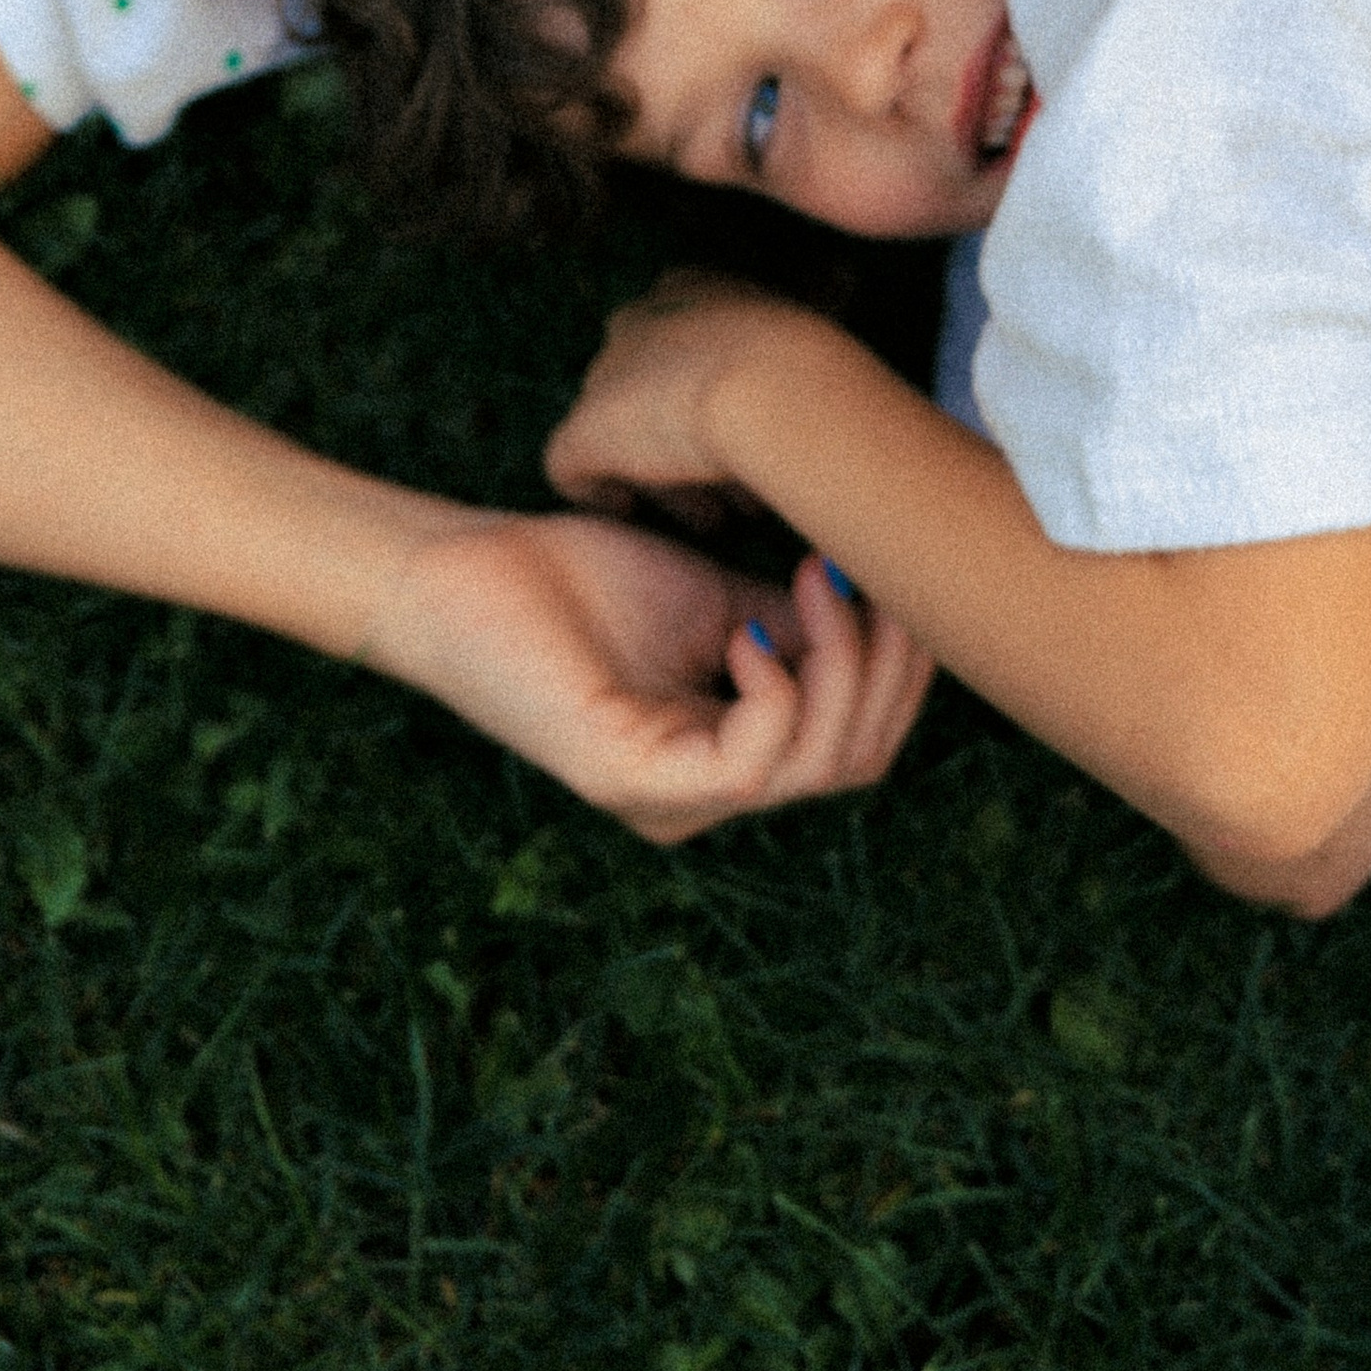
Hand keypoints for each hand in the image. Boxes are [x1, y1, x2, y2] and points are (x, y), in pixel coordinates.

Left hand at [365, 508, 930, 842]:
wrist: (469, 569)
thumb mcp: (720, 598)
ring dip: (842, 663)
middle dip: (887, 665)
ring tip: (816, 580)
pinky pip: (751, 765)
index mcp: (723, 760)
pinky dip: (776, 689)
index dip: (899, 668)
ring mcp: (667, 800)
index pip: (857, 746)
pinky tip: (748, 630)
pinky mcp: (632, 783)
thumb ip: (795, 624)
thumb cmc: (579, 579)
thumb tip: (888, 607)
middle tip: (862, 574)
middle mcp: (701, 799)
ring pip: (818, 765)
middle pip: (855, 761)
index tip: (901, 577)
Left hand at [541, 269, 816, 513]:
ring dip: (661, 473)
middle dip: (683, 436)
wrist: (772, 387)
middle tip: (731, 484)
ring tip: (711, 516)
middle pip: (645, 385)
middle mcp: (637, 320)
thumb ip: (792, 340)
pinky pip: (570, 465)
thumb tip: (826, 351)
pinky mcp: (584, 430)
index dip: (706, 389)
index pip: (678, 336)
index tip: (741, 428)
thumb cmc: (806, 362)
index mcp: (686, 289)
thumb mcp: (808, 331)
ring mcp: (605, 375)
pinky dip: (598, 490)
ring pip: (621, 430)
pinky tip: (631, 510)